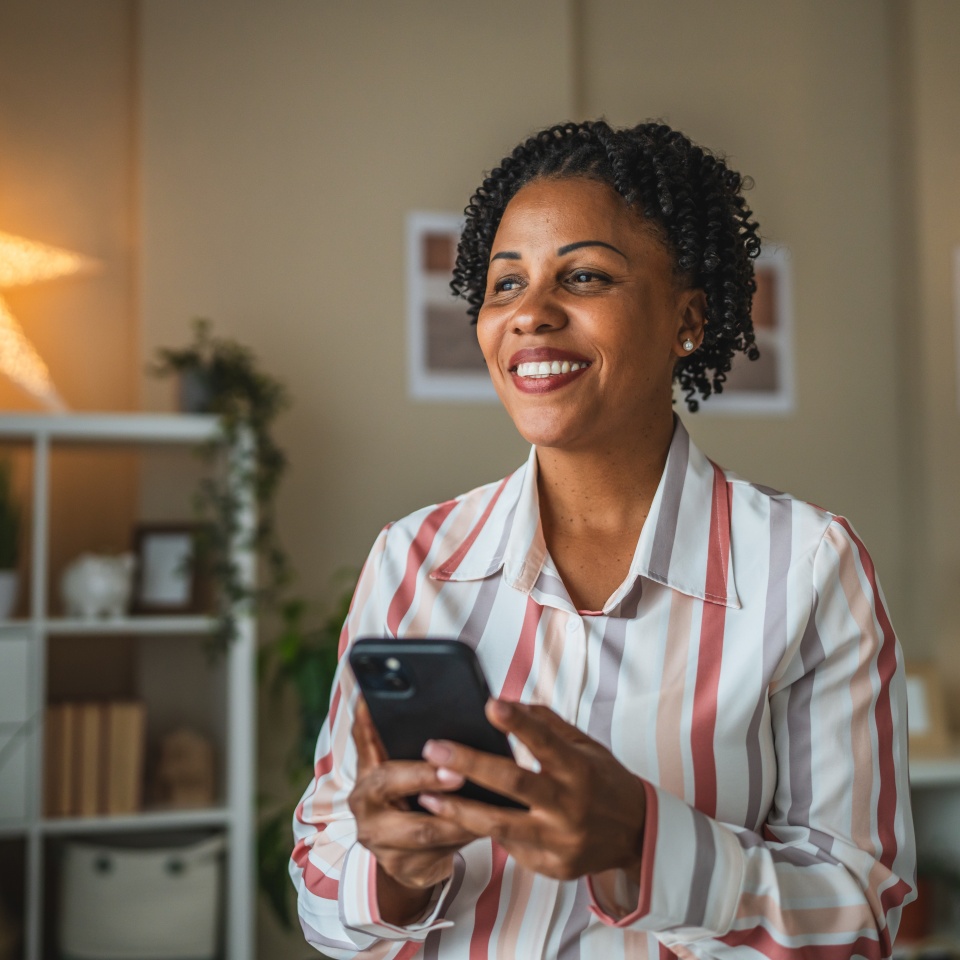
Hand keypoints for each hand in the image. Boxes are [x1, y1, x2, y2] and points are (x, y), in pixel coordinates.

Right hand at [348, 700, 477, 923]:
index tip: (379, 703)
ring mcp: (378, 839)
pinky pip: (439, 854)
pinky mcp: (400, 867)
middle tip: (459, 772)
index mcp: (367, 768)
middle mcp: (364, 802)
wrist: (408, 855)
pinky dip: (466, 838)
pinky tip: (490, 828)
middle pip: (390, 782)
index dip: (369, 721)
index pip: (364, 737)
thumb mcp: (405, 764)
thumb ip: (408, 738)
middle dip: (427, 776)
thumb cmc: (415, 795)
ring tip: (491, 803)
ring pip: (423, 829)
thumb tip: (450, 704)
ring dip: (459, 816)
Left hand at [418, 700, 646, 881]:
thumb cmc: (604, 780)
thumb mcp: (585, 746)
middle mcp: (570, 806)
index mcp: (580, 769)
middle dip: (469, 765)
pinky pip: (511, 848)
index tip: (489, 705)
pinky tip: (460, 821)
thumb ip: (546, 724)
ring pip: (501, 825)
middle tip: (433, 749)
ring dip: (459, 810)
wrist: (637, 834)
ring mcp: (561, 840)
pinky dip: (486, 832)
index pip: (545, 741)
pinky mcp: (552, 866)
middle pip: (513, 784)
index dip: (517, 723)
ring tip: (427, 797)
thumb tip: (506, 703)